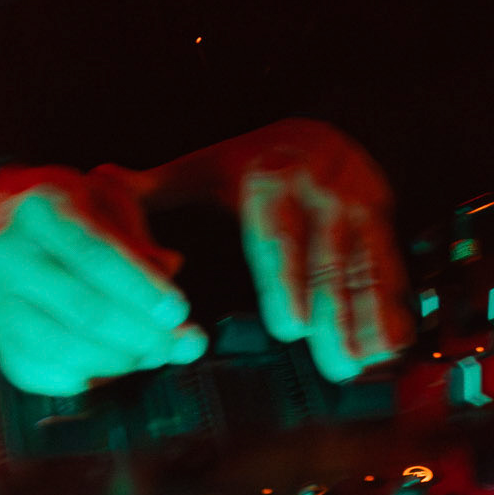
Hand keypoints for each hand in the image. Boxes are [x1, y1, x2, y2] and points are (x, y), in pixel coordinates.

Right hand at [0, 162, 208, 395]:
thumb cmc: (58, 207)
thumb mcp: (99, 198)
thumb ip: (137, 235)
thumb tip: (171, 268)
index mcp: (40, 208)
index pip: (96, 255)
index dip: (140, 288)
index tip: (178, 311)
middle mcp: (8, 253)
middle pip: (81, 307)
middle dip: (139, 334)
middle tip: (177, 344)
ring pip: (57, 346)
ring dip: (114, 361)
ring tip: (149, 355)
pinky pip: (29, 370)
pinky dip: (73, 379)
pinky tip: (105, 372)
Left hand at [123, 118, 414, 382]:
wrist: (319, 129)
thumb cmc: (248, 164)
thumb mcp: (202, 167)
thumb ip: (154, 185)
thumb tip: (99, 181)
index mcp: (270, 178)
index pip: (279, 236)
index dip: (287, 282)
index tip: (289, 327)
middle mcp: (320, 188)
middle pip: (329, 260)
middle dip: (334, 316)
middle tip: (334, 365)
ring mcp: (356, 203)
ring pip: (366, 266)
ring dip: (369, 318)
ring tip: (364, 363)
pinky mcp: (382, 218)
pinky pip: (391, 264)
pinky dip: (394, 305)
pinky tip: (393, 344)